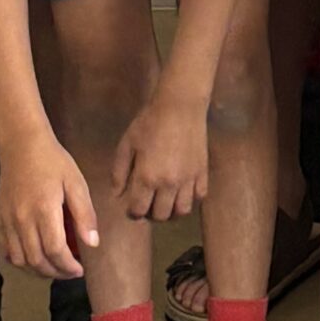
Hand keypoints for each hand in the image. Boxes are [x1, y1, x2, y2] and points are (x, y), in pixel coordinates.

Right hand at [0, 130, 99, 278]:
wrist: (21, 145)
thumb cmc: (53, 161)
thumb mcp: (76, 182)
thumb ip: (84, 214)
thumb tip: (92, 243)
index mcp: (44, 210)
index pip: (55, 251)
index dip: (68, 266)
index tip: (80, 270)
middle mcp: (22, 220)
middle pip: (37, 261)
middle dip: (55, 273)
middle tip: (70, 272)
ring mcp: (8, 222)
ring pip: (20, 260)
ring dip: (37, 271)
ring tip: (54, 269)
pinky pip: (7, 251)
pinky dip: (21, 261)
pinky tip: (34, 258)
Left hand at [112, 91, 208, 222]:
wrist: (180, 105)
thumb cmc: (149, 122)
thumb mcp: (127, 144)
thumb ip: (119, 172)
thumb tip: (117, 195)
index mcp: (146, 177)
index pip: (138, 211)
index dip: (132, 212)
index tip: (131, 206)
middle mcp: (168, 184)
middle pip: (161, 215)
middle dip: (151, 213)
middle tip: (148, 202)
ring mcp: (188, 179)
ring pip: (182, 211)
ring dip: (172, 211)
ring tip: (166, 201)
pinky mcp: (202, 171)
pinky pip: (199, 197)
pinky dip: (190, 199)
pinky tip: (183, 190)